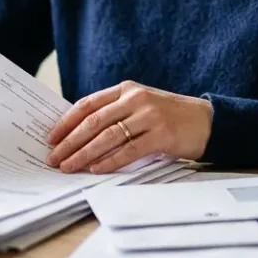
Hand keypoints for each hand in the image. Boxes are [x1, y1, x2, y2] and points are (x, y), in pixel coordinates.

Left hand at [45, 80, 212, 173]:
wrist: (207, 121)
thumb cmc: (170, 116)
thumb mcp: (141, 105)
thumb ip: (115, 112)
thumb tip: (78, 134)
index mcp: (127, 89)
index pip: (88, 104)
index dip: (66, 122)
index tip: (51, 138)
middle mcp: (136, 99)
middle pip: (93, 122)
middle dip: (69, 142)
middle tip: (54, 158)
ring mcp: (150, 116)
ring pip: (107, 137)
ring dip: (83, 154)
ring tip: (69, 167)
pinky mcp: (161, 134)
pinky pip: (128, 150)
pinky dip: (109, 161)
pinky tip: (95, 169)